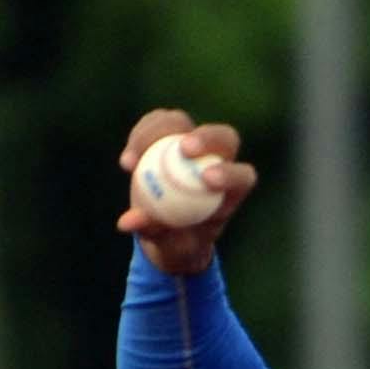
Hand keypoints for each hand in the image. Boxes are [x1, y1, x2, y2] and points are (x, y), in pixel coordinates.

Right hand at [117, 109, 259, 273]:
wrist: (166, 228)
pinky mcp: (167, 134)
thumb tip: (127, 222)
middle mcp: (216, 160)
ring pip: (180, 123)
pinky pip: (153, 125)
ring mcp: (191, 143)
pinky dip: (138, 138)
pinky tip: (127, 161)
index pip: (243, 176)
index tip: (207, 180)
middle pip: (223, 136)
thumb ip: (154, 231)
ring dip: (156, 133)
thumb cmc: (177, 242)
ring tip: (134, 160)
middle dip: (207, 138)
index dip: (230, 173)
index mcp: (232, 190)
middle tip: (183, 149)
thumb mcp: (168, 246)